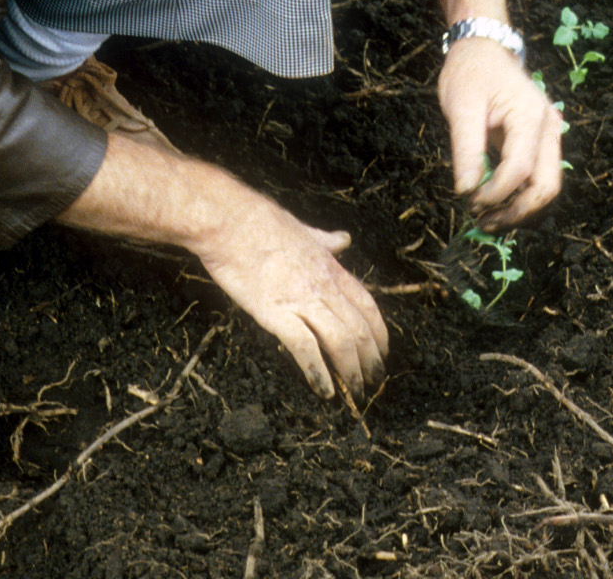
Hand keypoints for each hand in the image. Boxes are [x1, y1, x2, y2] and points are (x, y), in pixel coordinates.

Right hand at [59, 133, 386, 399]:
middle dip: (370, 361)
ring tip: (355, 392)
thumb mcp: (304, 229)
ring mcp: (302, 300)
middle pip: (359, 330)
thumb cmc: (261, 222)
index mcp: (332, 268)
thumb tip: (344, 238)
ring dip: (351, 371)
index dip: (379, 333)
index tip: (383, 352)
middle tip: (373, 382)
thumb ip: (326, 240)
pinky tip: (324, 389)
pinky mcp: (276, 313)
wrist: (229, 220)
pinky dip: (318, 371)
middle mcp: (324, 286)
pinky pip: (305, 348)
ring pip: (341, 342)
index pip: (368, 306)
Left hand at [439, 38, 563, 228]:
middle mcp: (549, 127)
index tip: (469, 200)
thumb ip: (466, 149)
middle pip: (547, 186)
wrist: (483, 49)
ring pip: (547, 186)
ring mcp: (549, 134)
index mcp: (531, 116)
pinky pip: (538, 177)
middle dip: (517, 211)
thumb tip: (466, 190)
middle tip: (483, 222)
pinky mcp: (541, 141)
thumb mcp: (461, 107)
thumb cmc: (470, 73)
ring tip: (487, 218)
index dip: (495, 192)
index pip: (520, 169)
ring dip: (520, 208)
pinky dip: (519, 195)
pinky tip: (495, 203)